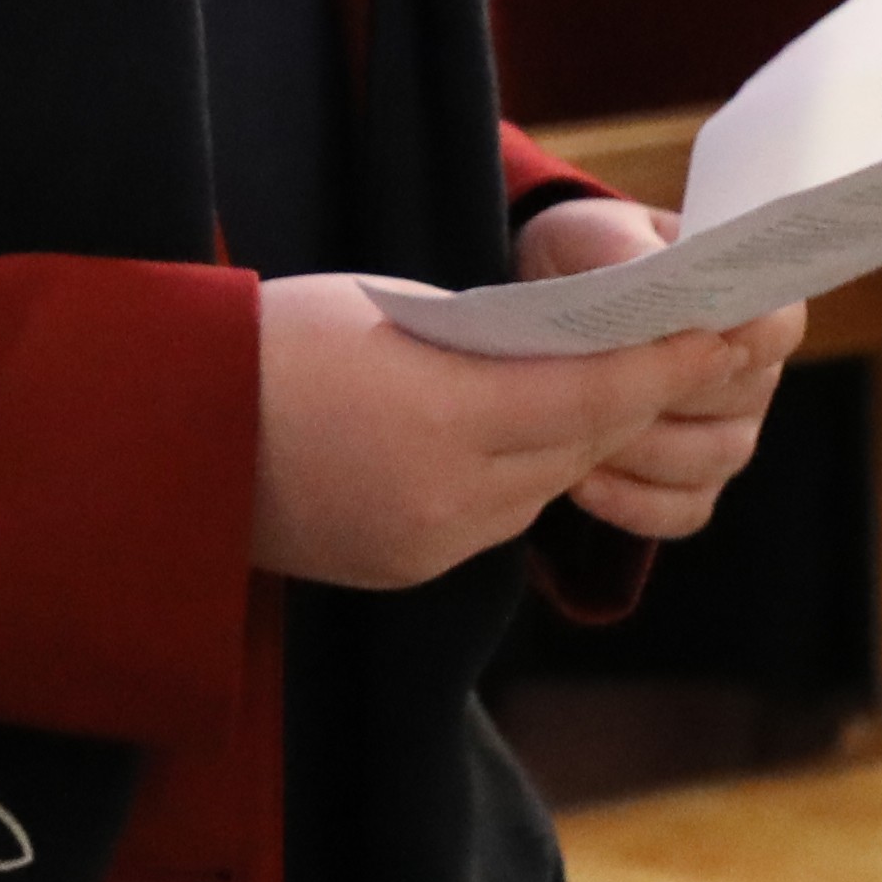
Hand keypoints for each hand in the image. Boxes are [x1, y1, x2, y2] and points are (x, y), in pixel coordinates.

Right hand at [254, 266, 773, 592]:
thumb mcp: (383, 314)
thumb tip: (561, 355)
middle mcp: (446, 497)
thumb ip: (483, 342)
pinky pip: (492, 520)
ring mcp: (426, 545)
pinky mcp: (406, 568)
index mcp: (439, 417)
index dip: (661, 362)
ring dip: (579, 441)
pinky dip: (520, 476)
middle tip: (687, 346)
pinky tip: (525, 438)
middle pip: (576, 448)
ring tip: (613, 385)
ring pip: (541, 490)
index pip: (589, 393)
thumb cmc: (263, 343)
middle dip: (632, 397)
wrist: (164, 440)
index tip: (718, 328)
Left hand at [501, 201, 798, 538]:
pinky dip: (632, 501)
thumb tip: (658, 273)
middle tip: (603, 382)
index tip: (689, 337)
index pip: (779, 327)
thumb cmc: (580, 259)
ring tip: (579, 427)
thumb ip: (626, 248)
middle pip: (739, 400)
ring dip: (642, 447)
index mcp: (750, 304)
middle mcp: (753, 376)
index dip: (742, 336)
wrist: (541, 311)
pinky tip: (581, 480)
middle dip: (668, 392)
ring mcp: (728, 436)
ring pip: (711, 461)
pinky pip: (683, 512)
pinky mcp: (692, 487)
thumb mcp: (590, 234)